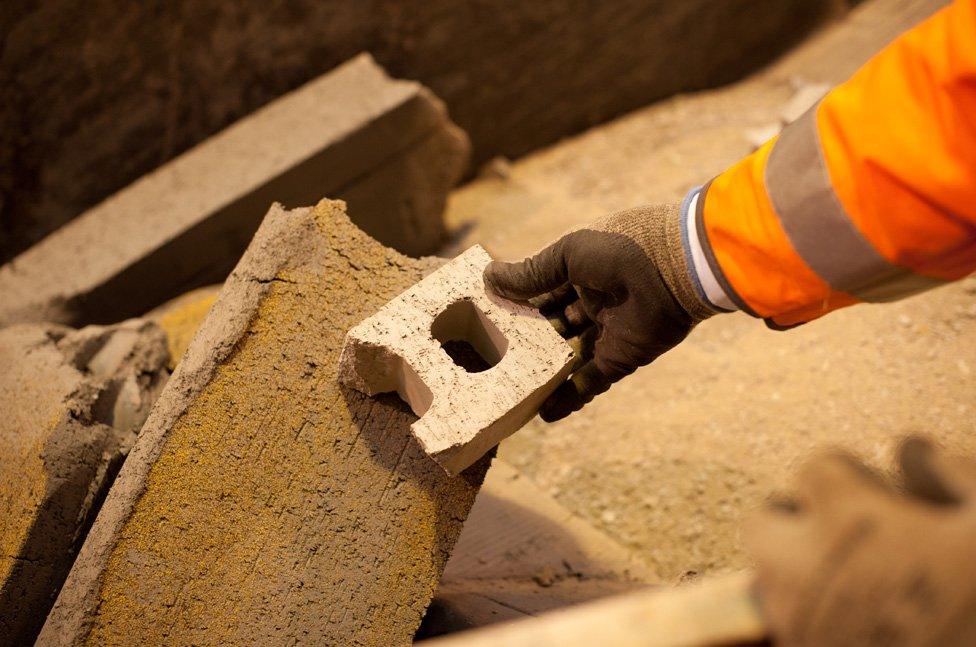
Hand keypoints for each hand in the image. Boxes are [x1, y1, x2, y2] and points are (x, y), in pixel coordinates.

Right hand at [483, 202, 714, 420]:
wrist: (674, 271)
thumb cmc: (620, 250)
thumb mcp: (566, 255)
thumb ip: (530, 273)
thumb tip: (489, 278)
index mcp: (582, 274)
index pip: (544, 293)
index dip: (519, 306)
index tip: (489, 319)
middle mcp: (594, 304)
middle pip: (554, 328)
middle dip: (529, 342)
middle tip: (495, 358)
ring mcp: (607, 334)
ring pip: (568, 358)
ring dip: (544, 374)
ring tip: (513, 391)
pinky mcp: (621, 359)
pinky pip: (590, 383)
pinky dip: (569, 398)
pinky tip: (543, 413)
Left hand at [746, 437, 975, 645]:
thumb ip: (953, 472)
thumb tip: (912, 452)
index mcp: (849, 515)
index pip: (814, 466)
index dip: (846, 473)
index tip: (871, 488)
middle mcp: (806, 562)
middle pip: (762, 520)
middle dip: (793, 518)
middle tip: (841, 532)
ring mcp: (797, 620)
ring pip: (766, 578)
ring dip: (795, 569)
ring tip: (853, 581)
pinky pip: (788, 627)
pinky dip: (810, 617)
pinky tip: (861, 621)